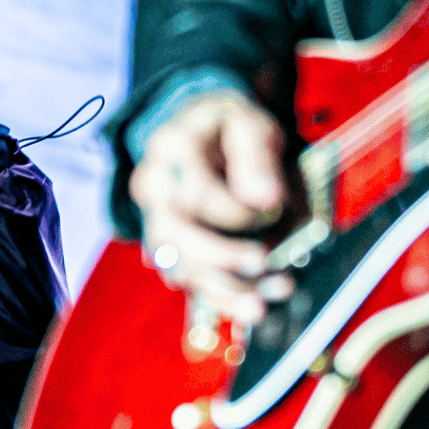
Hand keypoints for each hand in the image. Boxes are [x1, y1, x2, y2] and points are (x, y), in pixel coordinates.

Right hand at [131, 90, 295, 324]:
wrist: (209, 133)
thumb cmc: (233, 128)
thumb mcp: (252, 124)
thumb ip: (258, 155)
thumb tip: (265, 197)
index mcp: (172, 148)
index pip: (196, 192)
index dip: (236, 211)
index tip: (275, 209)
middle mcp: (153, 186)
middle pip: (175, 235)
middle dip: (221, 258)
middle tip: (264, 264)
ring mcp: (156, 220)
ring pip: (178, 267)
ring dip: (222, 290)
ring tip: (262, 304)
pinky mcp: (171, 249)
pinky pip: (189, 282)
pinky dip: (221, 299)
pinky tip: (251, 304)